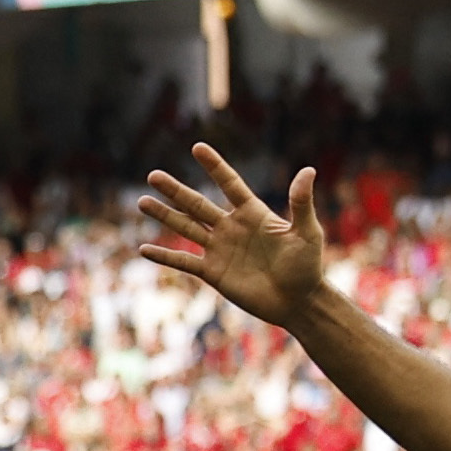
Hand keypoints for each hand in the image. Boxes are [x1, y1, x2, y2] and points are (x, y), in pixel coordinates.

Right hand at [137, 143, 328, 326]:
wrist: (300, 303)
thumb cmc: (308, 267)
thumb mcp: (307, 232)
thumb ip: (301, 203)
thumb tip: (309, 170)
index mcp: (252, 214)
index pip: (229, 184)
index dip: (215, 167)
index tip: (198, 147)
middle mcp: (231, 227)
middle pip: (198, 204)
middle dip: (175, 190)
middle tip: (153, 175)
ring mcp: (220, 249)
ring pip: (186, 228)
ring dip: (164, 215)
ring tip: (142, 201)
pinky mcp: (213, 272)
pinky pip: (184, 262)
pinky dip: (165, 256)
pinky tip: (143, 249)